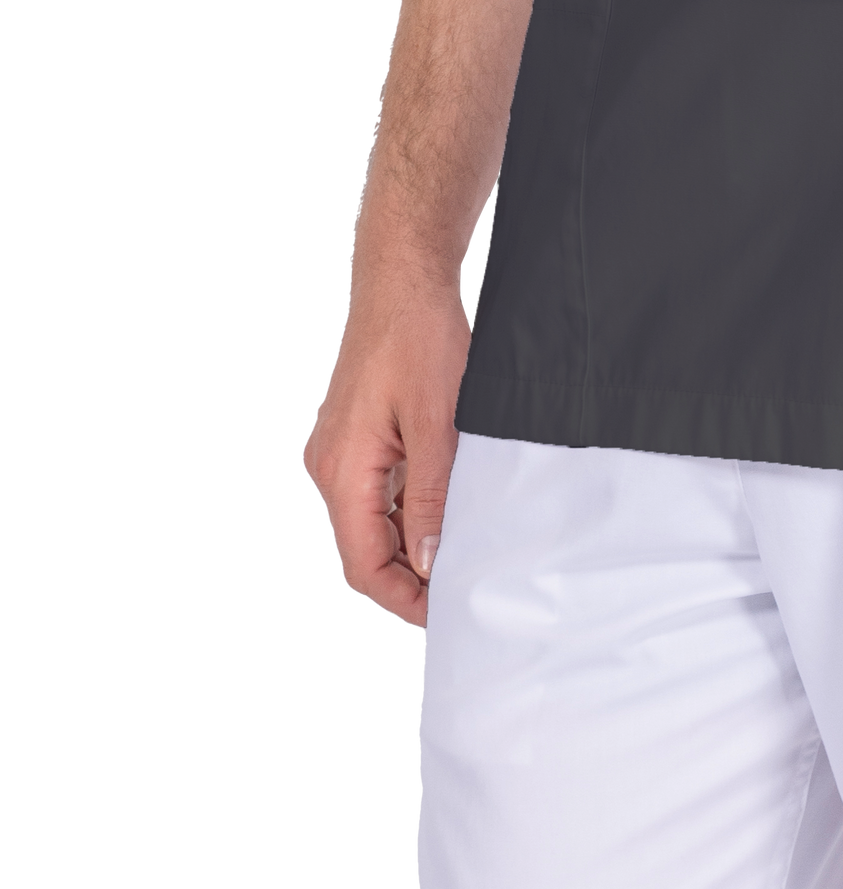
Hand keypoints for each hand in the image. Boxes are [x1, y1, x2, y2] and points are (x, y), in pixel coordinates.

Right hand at [300, 272, 471, 629]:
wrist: (402, 275)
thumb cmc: (418, 335)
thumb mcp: (437, 420)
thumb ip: (431, 494)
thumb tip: (427, 562)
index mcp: (340, 470)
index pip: (362, 564)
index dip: (403, 598)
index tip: (446, 613)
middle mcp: (330, 467)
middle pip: (365, 549)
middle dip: (410, 576)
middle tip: (464, 588)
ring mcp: (341, 451)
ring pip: (374, 522)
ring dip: (413, 541)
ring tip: (465, 550)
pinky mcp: (358, 436)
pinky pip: (380, 490)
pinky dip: (411, 507)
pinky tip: (450, 505)